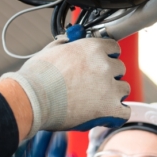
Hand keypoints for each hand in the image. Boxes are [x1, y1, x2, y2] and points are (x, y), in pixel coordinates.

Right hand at [0, 36, 129, 139]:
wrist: (31, 100)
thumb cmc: (36, 77)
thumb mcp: (50, 51)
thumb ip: (65, 45)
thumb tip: (68, 41)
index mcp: (91, 48)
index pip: (113, 48)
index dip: (106, 57)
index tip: (100, 64)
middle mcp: (104, 65)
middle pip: (120, 68)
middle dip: (109, 76)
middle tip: (93, 85)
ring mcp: (109, 87)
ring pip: (124, 89)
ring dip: (113, 94)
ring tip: (95, 101)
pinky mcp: (109, 108)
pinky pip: (125, 111)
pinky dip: (116, 114)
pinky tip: (105, 115)